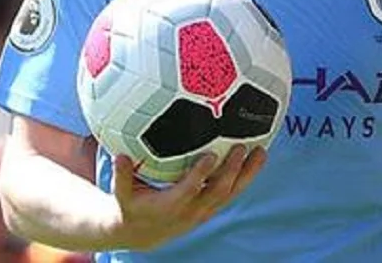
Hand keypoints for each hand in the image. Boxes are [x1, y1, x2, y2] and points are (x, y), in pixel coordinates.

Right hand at [109, 145, 266, 250]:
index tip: (211, 155)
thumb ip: (121, 175)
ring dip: (247, 174)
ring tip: (261, 152)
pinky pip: (232, 193)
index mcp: (170, 205)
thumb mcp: (122, 194)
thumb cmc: (132, 206)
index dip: (200, 174)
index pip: (189, 190)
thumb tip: (120, 155)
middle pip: (217, 192)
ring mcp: (204, 211)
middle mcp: (191, 210)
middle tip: (240, 147)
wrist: (143, 233)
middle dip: (231, 171)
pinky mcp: (212, 208)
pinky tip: (258, 159)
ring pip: (230, 194)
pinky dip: (246, 178)